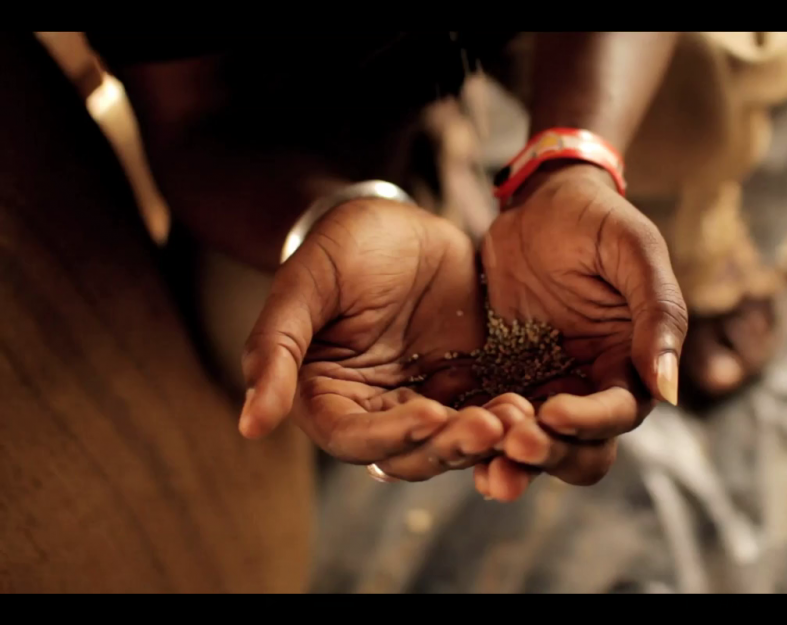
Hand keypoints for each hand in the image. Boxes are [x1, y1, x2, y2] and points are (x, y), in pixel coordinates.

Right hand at [239, 198, 506, 480]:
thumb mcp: (304, 287)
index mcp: (328, 398)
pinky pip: (485, 412)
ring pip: (453, 441)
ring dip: (484, 438)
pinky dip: (506, 417)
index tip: (428, 417)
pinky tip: (529, 404)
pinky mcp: (464, 385)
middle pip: (411, 453)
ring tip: (516, 416)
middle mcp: (375, 411)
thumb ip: (275, 350)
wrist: (397, 221)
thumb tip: (250, 426)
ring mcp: (422, 400)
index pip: (354, 439)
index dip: (390, 436)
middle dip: (449, 445)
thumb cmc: (339, 247)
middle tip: (488, 425)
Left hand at [477, 162, 688, 499]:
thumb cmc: (597, 220)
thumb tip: (670, 391)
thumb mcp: (635, 251)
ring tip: (483, 464)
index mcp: (630, 364)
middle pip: (579, 447)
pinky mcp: (501, 377)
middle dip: (549, 453)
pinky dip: (477, 439)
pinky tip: (452, 445)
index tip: (554, 413)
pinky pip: (491, 418)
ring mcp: (544, 385)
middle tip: (514, 444)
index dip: (591, 421)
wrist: (540, 201)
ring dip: (512, 460)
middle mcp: (589, 386)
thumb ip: (659, 314)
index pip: (619, 412)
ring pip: (534, 444)